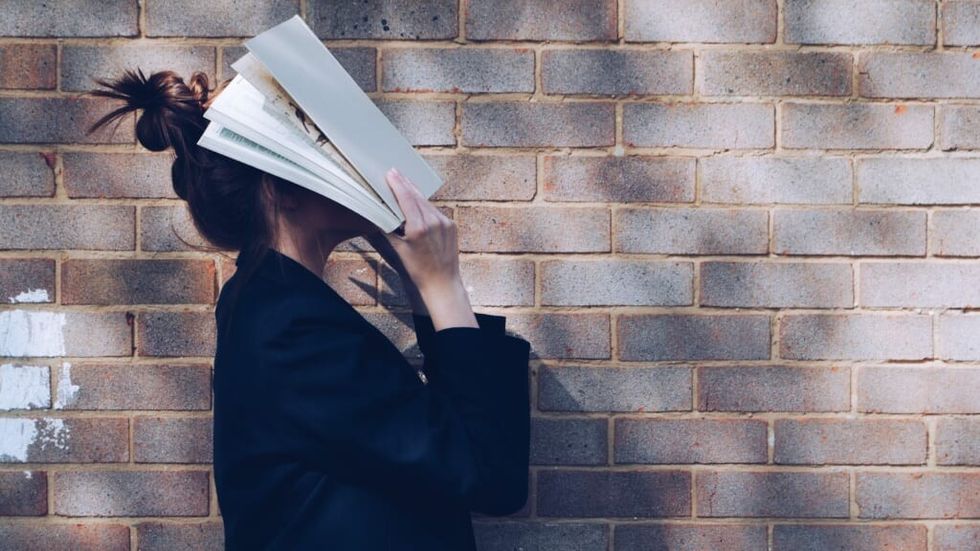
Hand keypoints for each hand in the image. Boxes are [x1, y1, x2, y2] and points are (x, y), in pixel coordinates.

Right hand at [376, 167, 476, 329]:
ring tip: (404, 183)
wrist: (442, 282)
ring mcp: (445, 223)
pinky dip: (425, 205)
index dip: (398, 184)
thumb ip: (390, 230)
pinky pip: (435, 211)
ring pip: (426, 202)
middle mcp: (434, 222)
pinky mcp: (452, 225)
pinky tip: (418, 202)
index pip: (407, 199)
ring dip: (415, 192)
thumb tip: (381, 216)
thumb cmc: (419, 270)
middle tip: (395, 172)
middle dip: (405, 183)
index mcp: (419, 228)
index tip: (391, 173)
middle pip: (417, 196)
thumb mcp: (400, 250)